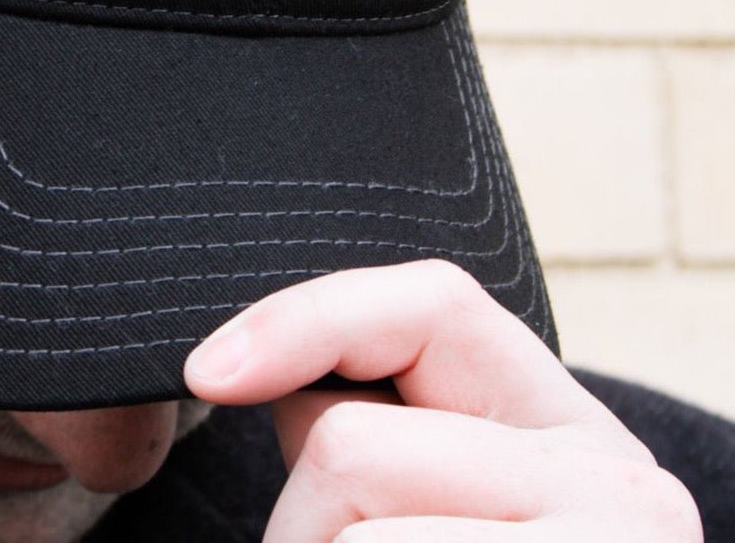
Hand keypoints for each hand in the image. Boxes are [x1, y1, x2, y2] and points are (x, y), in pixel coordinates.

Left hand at [183, 259, 701, 540]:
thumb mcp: (434, 491)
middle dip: (302, 519)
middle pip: (352, 444)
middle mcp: (620, 484)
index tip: (206, 370)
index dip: (303, 320)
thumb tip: (237, 366)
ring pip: (353, 532)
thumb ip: (373, 426)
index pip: (431, 305)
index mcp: (569, 426)